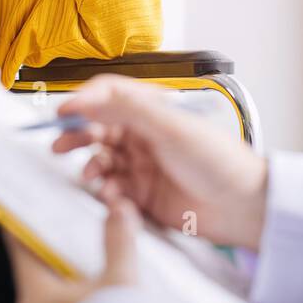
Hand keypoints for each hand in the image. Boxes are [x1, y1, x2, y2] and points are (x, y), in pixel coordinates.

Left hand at [4, 194, 139, 302]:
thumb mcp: (119, 279)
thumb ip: (118, 241)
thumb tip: (118, 209)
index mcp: (35, 295)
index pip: (19, 250)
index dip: (20, 228)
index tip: (17, 213)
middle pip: (32, 278)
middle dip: (48, 261)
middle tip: (63, 244)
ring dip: (60, 293)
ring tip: (83, 281)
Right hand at [50, 74, 268, 249]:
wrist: (243, 207)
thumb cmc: (219, 160)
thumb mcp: (173, 127)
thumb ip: (129, 110)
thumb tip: (88, 97)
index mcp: (154, 110)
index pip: (109, 95)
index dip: (83, 100)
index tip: (62, 112)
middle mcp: (144, 134)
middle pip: (98, 128)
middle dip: (77, 135)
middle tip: (59, 145)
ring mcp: (142, 165)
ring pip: (101, 160)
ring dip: (92, 167)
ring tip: (94, 177)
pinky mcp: (142, 195)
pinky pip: (112, 190)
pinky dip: (106, 192)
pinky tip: (113, 197)